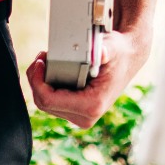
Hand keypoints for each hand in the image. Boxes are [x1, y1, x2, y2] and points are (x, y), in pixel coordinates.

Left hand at [24, 26, 151, 128]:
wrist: (127, 60)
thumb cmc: (119, 53)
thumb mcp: (112, 48)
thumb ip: (105, 51)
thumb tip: (100, 53)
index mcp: (92, 105)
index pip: (50, 100)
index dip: (37, 82)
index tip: (38, 62)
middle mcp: (85, 117)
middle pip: (44, 104)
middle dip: (36, 80)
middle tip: (40, 58)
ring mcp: (80, 117)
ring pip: (46, 104)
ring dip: (41, 83)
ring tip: (45, 61)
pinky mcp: (76, 112)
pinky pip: (52, 102)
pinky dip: (47, 86)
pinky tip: (50, 70)